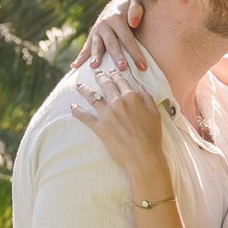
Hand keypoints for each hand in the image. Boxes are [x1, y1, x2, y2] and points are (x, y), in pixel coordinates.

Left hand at [68, 69, 170, 194]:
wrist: (143, 156)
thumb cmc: (152, 136)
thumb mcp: (155, 113)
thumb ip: (147, 97)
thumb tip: (139, 87)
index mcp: (132, 97)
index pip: (121, 81)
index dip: (115, 75)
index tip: (111, 71)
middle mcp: (117, 102)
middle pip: (105, 85)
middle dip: (99, 77)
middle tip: (95, 72)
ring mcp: (107, 114)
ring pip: (92, 97)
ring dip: (84, 90)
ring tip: (78, 85)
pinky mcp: (99, 127)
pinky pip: (84, 117)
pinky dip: (77, 111)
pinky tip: (72, 107)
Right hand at [72, 0, 148, 72]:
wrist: (115, 5)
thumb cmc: (129, 8)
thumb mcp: (134, 4)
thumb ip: (136, 11)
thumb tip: (134, 23)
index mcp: (116, 18)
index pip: (127, 38)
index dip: (136, 53)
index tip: (143, 67)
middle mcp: (104, 25)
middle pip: (112, 44)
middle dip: (117, 56)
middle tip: (122, 68)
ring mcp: (96, 31)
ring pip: (96, 46)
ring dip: (96, 57)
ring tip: (95, 66)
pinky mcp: (91, 36)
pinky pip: (85, 47)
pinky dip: (80, 57)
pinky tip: (74, 66)